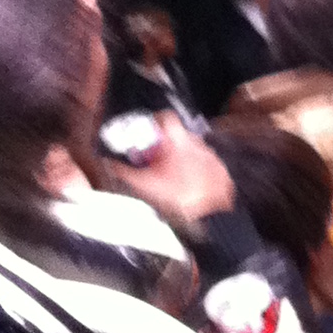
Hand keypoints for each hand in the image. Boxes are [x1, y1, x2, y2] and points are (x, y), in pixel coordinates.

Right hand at [103, 114, 234, 226]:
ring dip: (181, 157)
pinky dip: (196, 169)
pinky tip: (188, 183)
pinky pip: (205, 163)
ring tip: (172, 174)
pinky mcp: (221, 170)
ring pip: (192, 150)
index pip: (167, 117)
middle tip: (156, 159)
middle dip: (166, 145)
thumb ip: (125, 172)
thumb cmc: (180, 197)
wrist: (210, 214)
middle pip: (178, 135)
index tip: (149, 131)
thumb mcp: (146, 185)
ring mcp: (212, 157)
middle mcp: (198, 145)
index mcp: (179, 142)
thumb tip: (111, 165)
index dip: (156, 121)